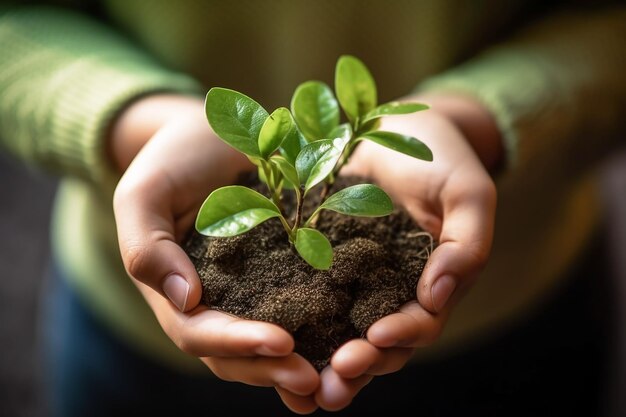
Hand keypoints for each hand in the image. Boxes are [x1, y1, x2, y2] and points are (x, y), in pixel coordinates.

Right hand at [111, 95, 319, 413]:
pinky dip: (320, 336)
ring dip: (298, 366)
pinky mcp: (283, 275)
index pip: (199, 332)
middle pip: (236, 353)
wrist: (210, 137)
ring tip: (338, 378)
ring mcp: (249, 293)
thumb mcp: (145, 194)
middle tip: (315, 382)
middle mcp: (214, 302)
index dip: (236, 343)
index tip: (281, 342)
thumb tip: (185, 299)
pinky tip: (352, 345)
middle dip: (273, 369)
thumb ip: (146, 247)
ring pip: (268, 346)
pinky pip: (300, 311)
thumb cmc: (172, 161)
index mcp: (177, 291)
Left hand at [314, 94, 498, 409]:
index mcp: (431, 283)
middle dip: (357, 366)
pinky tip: (269, 336)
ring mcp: (351, 277)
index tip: (373, 338)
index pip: (420, 323)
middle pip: (376, 343)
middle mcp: (389, 290)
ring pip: (339, 330)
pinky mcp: (318, 260)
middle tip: (330, 387)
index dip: (399, 336)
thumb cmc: (439, 156)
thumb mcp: (467, 193)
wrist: (393, 122)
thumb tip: (437, 297)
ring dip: (322, 360)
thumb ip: (466, 245)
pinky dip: (292, 320)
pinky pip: (305, 294)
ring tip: (299, 386)